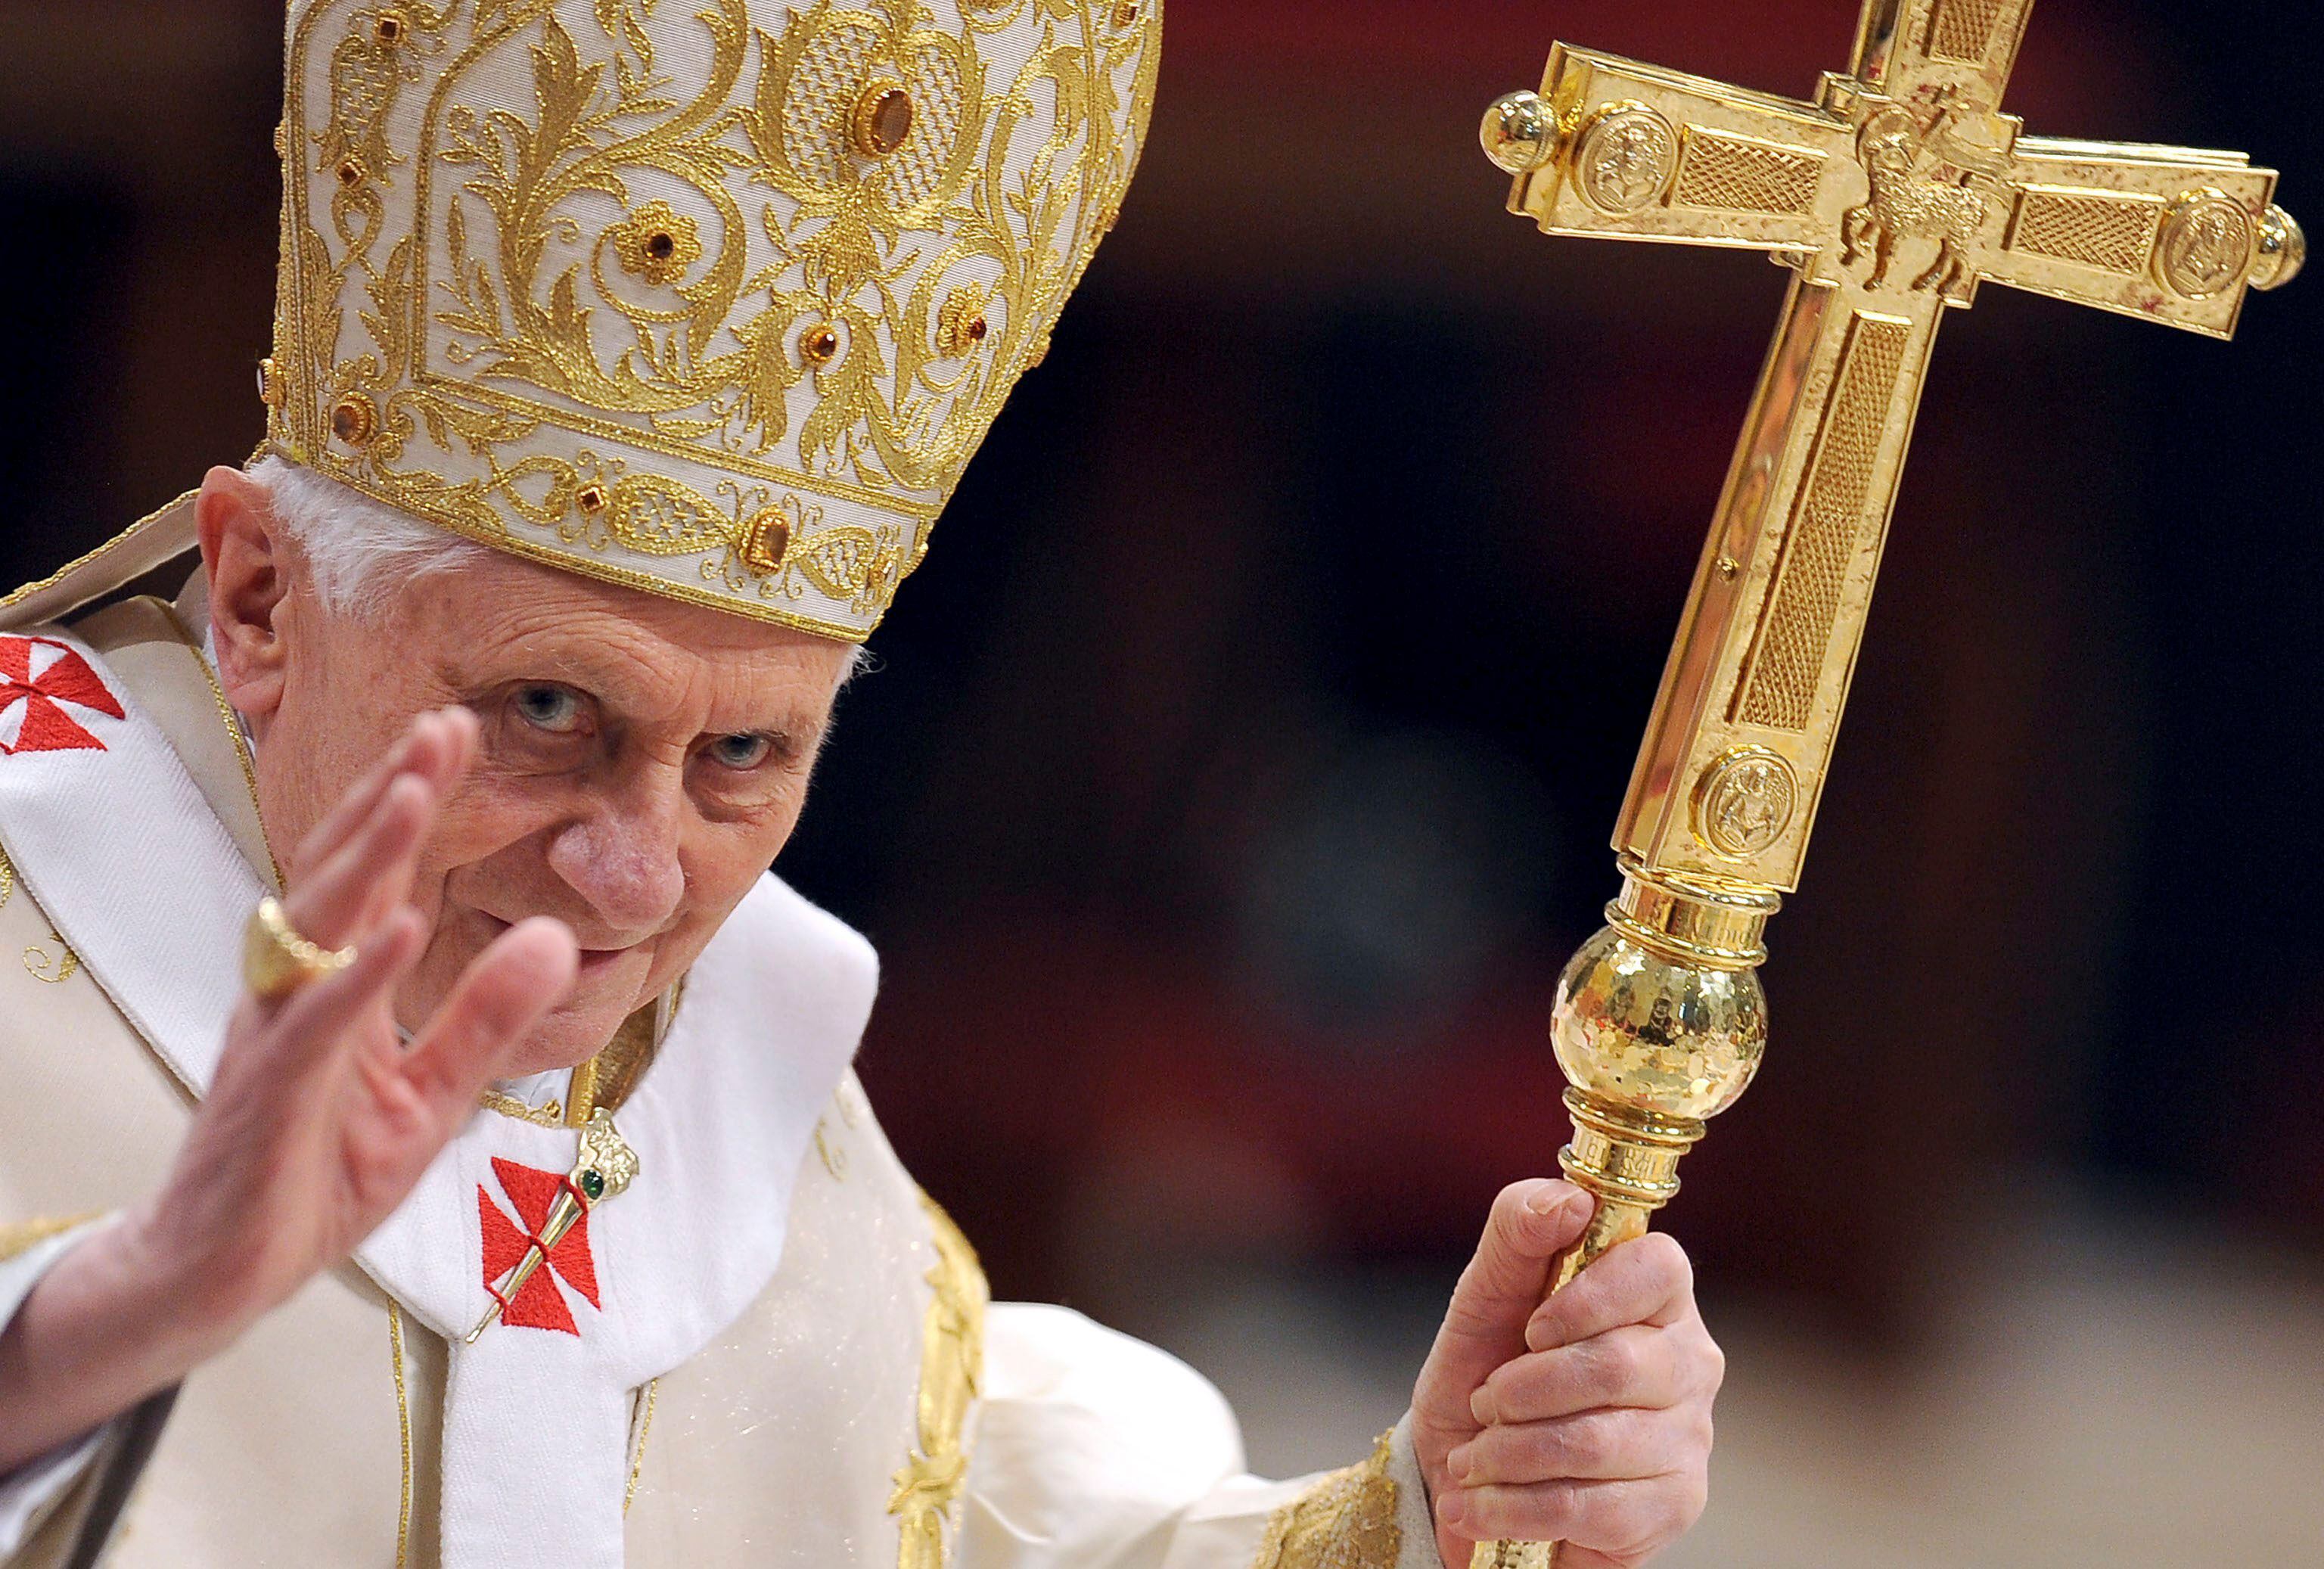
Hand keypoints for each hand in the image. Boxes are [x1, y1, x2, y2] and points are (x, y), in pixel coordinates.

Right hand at [0, 709, 577, 1469]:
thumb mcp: (434, 1096)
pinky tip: (398, 928)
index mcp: (341, 985)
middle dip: (391, 796)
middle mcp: (299, 991)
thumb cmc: (321, 1174)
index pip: (378, 873)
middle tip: (442, 724)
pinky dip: (358, 975)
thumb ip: (488, 1018)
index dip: (412, 799)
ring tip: (416, 791)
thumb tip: (556, 940)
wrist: (228, 1273)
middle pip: (343, 874)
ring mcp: (276, 1037)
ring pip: (318, 927)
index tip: (457, 729)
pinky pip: (314, 1025)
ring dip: (368, 857)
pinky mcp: (268, 1096)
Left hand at [1409, 1181, 1721, 1568]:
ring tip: (1473, 1459)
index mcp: (1654, 1296)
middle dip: (1525, 1389)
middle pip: (1619, 1365)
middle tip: (1485, 1401)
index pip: (1660, 1269)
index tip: (1532, 1328)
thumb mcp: (1485, 1293)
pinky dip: (1516, 1508)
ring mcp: (1689, 1438)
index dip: (1591, 1297)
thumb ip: (1519, 1230)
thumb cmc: (1486, 1370)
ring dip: (1509, 1453)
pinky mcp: (1672, 1507)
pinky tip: (1481, 1505)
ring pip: (1598, 1443)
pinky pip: (1593, 1510)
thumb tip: (1569, 1200)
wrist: (1466, 1473)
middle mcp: (1688, 1362)